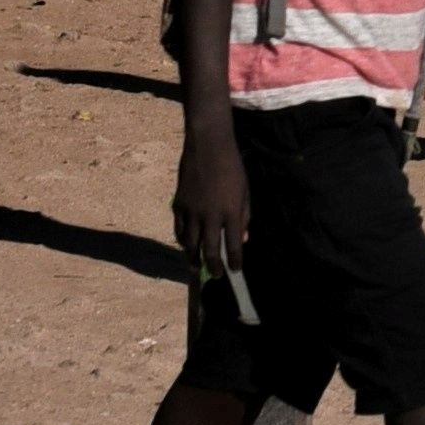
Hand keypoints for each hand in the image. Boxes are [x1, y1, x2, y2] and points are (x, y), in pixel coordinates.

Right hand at [175, 130, 249, 275]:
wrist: (208, 147)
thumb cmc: (232, 167)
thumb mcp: (245, 190)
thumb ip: (244, 216)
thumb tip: (243, 239)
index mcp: (231, 211)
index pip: (233, 245)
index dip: (234, 261)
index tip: (235, 271)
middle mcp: (211, 215)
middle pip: (209, 249)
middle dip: (213, 266)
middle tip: (216, 276)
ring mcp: (192, 211)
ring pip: (190, 243)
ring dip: (193, 258)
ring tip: (195, 267)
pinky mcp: (178, 206)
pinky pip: (179, 230)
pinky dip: (182, 241)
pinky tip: (186, 246)